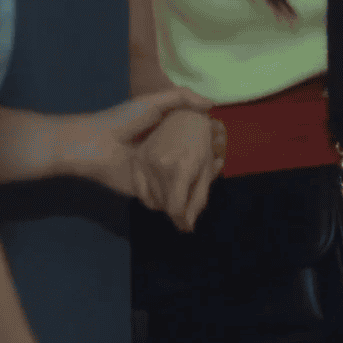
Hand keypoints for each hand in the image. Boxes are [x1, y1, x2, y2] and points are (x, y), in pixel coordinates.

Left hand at [58, 88, 214, 198]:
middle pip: (188, 163)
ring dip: (196, 184)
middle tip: (218, 163)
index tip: (221, 141)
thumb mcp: (152, 102)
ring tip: (211, 179)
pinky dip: (180, 199)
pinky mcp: (148, 193)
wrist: (94, 145)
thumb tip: (212, 104)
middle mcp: (161, 156)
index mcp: (163, 134)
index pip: (191, 140)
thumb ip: (180, 97)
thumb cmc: (121, 120)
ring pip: (181, 183)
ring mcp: (155, 176)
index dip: (208, 142)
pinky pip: (167, 199)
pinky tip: (194, 196)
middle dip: (205, 166)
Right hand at [131, 107, 225, 231]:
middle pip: (164, 205)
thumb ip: (198, 198)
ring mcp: (145, 162)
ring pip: (152, 198)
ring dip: (165, 201)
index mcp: (180, 169)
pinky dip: (151, 194)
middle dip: (177, 209)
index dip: (181, 220)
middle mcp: (160, 166)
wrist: (183, 116)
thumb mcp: (204, 169)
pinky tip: (162, 186)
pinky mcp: (137, 159)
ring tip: (177, 188)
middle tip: (186, 203)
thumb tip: (188, 225)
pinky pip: (141, 189)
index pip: (175, 208)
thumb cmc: (200, 141)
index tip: (187, 226)